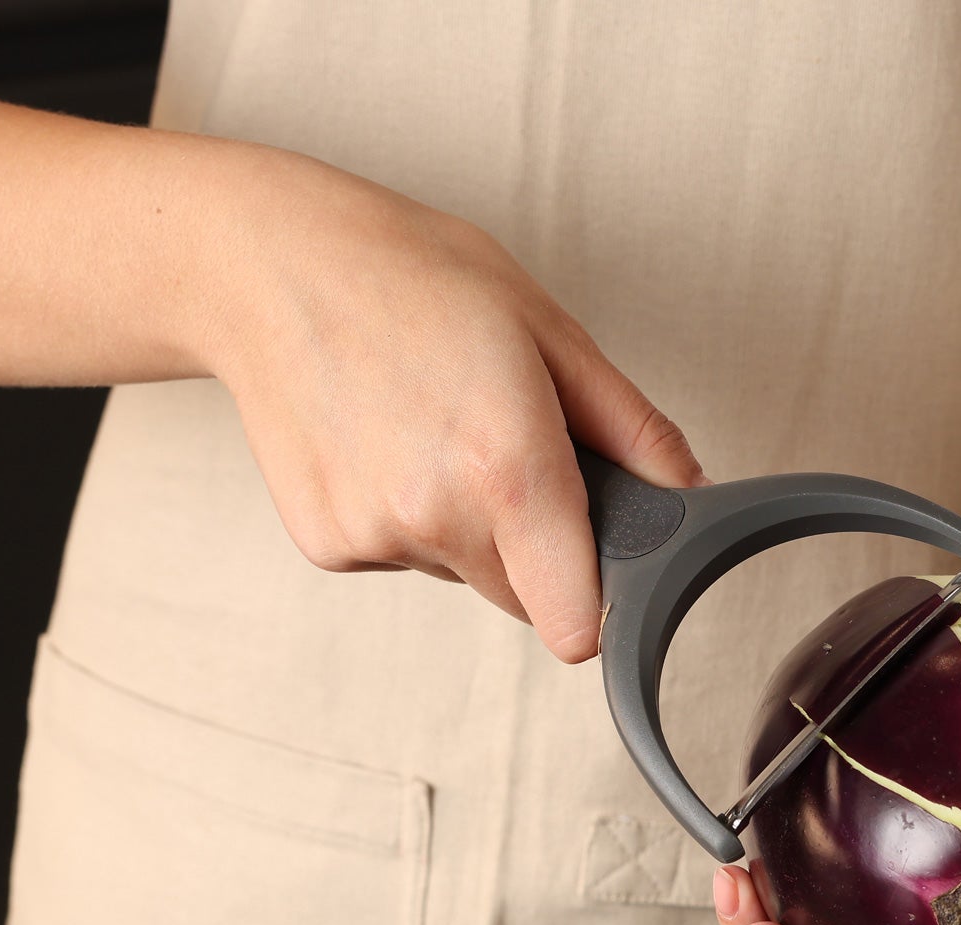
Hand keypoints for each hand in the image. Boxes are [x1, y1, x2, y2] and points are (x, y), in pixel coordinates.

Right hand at [207, 153, 703, 660]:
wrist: (267, 264)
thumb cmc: (412, 277)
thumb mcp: (549, 331)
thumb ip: (633, 430)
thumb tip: (693, 494)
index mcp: (509, 469)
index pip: (575, 625)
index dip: (597, 607)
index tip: (597, 576)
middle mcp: (438, 517)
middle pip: (525, 599)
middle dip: (533, 549)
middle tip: (498, 450)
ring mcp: (376, 536)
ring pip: (461, 574)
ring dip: (463, 526)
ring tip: (427, 428)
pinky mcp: (329, 546)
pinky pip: (401, 558)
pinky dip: (402, 517)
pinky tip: (380, 443)